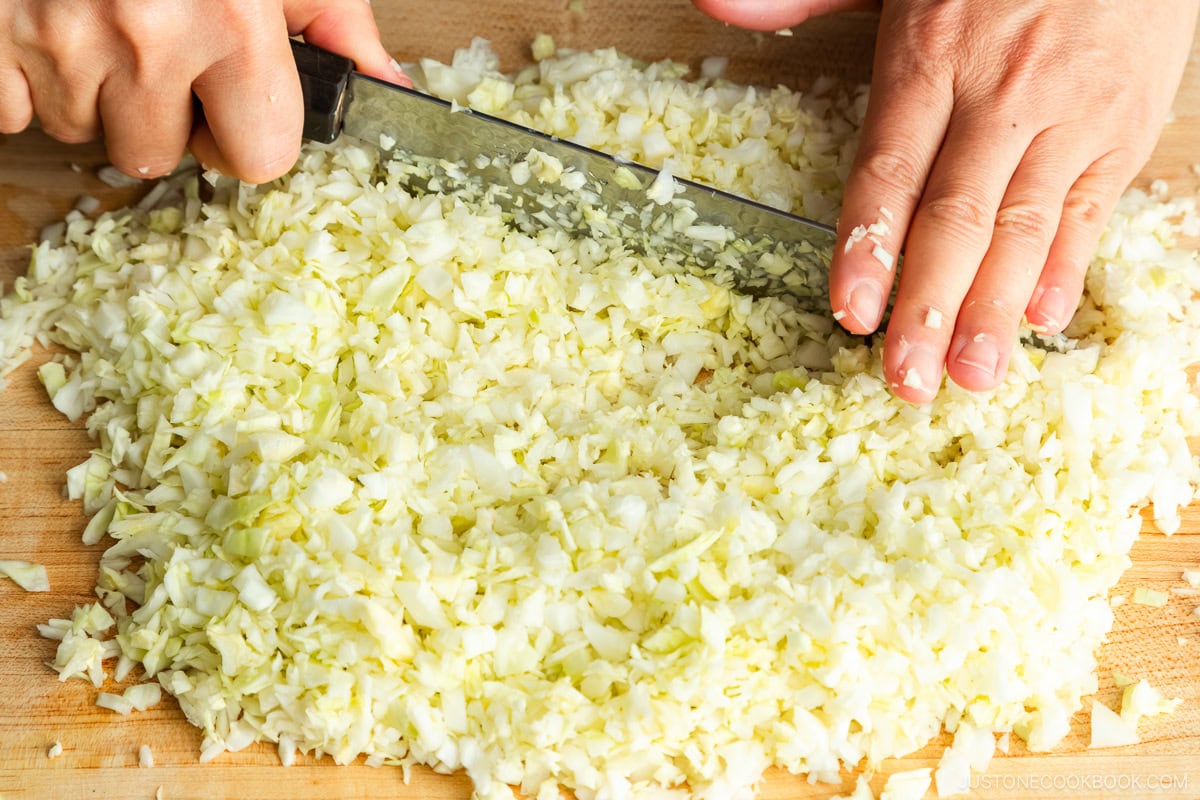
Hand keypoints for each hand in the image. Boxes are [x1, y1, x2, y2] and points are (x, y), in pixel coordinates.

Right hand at [0, 0, 407, 182]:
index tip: (236, 112)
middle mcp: (146, 37)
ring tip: (104, 22)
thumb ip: (337, 25)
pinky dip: (28, 80)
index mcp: (231, 23)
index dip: (249, 141)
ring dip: (98, 94)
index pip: (260, 159)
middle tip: (160, 55)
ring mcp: (61, 38)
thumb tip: (390, 87)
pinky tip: (54, 25)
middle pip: (159, 156)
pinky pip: (13, 109)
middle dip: (164, 119)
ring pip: (84, 131)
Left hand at [693, 0, 1198, 400]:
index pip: (890, 170)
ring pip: (1024, 226)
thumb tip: (721, 8)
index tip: (852, 312)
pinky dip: (1067, 264)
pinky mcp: (1124, 125)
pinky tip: (1039, 317)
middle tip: (908, 380)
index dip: (869, 248)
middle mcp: (1000, 93)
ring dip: (994, 309)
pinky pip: (1092, 206)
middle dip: (929, 308)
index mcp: (931, 57)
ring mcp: (1068, 114)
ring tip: (970, 376)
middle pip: (956, 218)